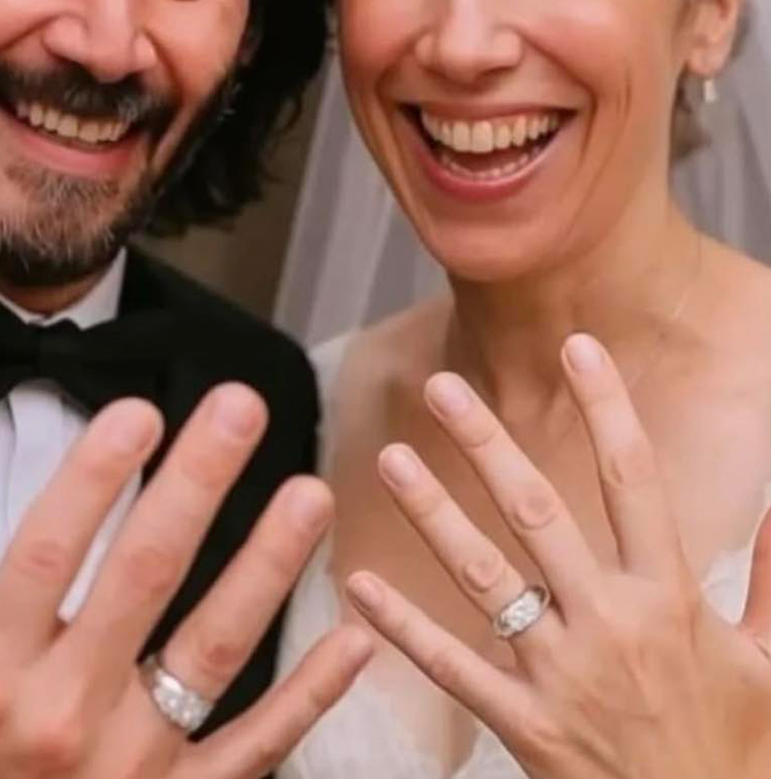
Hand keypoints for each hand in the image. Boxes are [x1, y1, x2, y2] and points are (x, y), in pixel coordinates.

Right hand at [0, 385, 373, 778]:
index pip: (47, 556)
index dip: (94, 479)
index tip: (135, 412)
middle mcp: (64, 720)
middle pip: (144, 579)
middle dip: (196, 485)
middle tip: (240, 409)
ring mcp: (131, 768)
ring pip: (213, 650)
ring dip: (268, 568)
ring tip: (307, 494)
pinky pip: (255, 748)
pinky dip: (309, 698)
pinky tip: (353, 640)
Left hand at [344, 333, 770, 778]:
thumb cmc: (739, 747)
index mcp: (672, 598)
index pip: (635, 480)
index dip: (607, 408)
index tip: (579, 348)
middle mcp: (611, 623)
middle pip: (539, 513)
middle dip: (488, 445)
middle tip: (443, 387)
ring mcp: (561, 674)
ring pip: (484, 576)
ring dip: (431, 514)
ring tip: (387, 458)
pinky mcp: (523, 725)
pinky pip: (451, 666)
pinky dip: (401, 626)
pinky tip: (354, 585)